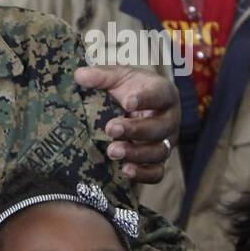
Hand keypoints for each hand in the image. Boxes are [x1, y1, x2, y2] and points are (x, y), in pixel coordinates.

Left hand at [75, 65, 179, 183]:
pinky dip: (143, 175)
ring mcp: (165, 142)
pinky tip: (125, 171)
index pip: (160, 95)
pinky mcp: (157, 160)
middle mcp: (169, 119)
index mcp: (163, 94)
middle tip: (111, 128)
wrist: (134, 107)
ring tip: (112, 151)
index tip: (127, 102)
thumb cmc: (129, 89)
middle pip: (159, 127)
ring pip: (159, 152)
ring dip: (136, 153)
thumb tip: (80, 75)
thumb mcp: (117, 77)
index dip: (146, 99)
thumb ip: (101, 75)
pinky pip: (157, 172)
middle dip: (136, 130)